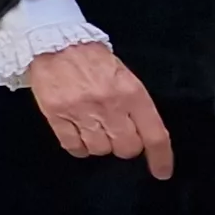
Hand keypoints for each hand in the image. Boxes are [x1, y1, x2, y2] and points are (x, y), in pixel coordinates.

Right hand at [26, 44, 174, 179]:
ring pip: (100, 149)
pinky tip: (78, 134)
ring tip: (93, 127)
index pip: (154, 134)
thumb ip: (134, 103)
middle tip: (117, 133)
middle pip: (126, 148)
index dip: (161, 158)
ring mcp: (81, 111)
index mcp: (131, 92)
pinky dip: (79, 147)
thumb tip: (142, 135)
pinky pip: (74, 147)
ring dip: (100, 144)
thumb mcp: (124, 75)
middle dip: (124, 146)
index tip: (161, 172)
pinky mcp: (56, 115)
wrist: (53, 41)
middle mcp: (108, 104)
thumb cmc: (92, 59)